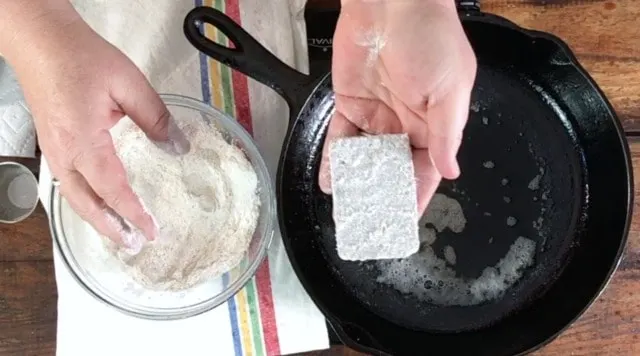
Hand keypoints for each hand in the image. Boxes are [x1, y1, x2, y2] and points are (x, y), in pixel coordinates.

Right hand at [5, 4, 169, 247]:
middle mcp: (63, 153)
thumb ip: (156, 118)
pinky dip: (86, 200)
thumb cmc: (79, 56)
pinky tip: (99, 202)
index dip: (135, 213)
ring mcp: (53, 150)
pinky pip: (68, 182)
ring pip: (74, 197)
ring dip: (97, 219)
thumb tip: (178, 147)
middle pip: (86, 205)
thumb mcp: (129, 84)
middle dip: (111, 229)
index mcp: (83, 141)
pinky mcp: (52, 143)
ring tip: (119, 233)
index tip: (153, 230)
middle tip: (135, 245)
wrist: (40, 39)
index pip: (113, 189)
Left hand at [318, 0, 476, 212]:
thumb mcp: (450, 88)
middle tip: (370, 222)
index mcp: (434, 122)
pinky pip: (341, 138)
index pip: (426, 169)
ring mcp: (376, 114)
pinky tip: (331, 180)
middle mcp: (405, 122)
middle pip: (393, 169)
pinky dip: (336, 160)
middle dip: (382, 195)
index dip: (417, 196)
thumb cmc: (430, 36)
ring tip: (347, 211)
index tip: (405, 221)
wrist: (391, 1)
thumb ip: (446, 134)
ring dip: (356, 182)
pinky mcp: (350, 103)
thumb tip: (451, 170)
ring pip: (365, 158)